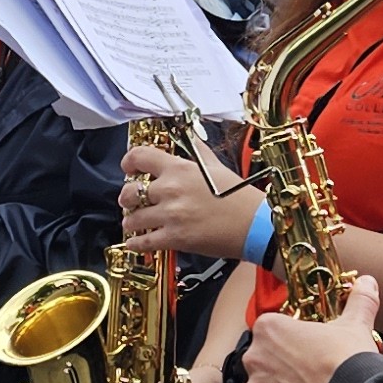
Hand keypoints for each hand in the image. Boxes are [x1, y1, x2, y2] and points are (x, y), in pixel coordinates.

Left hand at [121, 138, 257, 260]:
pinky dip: (136, 244)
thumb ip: (197, 152)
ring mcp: (171, 215)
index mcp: (179, 168)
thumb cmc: (240, 196)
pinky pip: (144, 242)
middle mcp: (170, 189)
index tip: (129, 169)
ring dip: (131, 222)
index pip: (139, 156)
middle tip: (131, 202)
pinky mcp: (175, 239)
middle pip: (129, 191)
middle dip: (127, 198)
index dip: (129, 162)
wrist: (255, 224)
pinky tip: (137, 243)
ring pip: (133, 219)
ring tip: (134, 224)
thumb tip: (190, 138)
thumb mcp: (216, 166)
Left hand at [232, 278, 382, 382]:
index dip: (286, 353)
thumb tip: (367, 282)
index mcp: (269, 329)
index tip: (304, 362)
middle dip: (277, 381)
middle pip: (258, 371)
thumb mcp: (355, 325)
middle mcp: (253, 358)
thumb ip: (358, 302)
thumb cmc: (350, 360)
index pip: (267, 340)